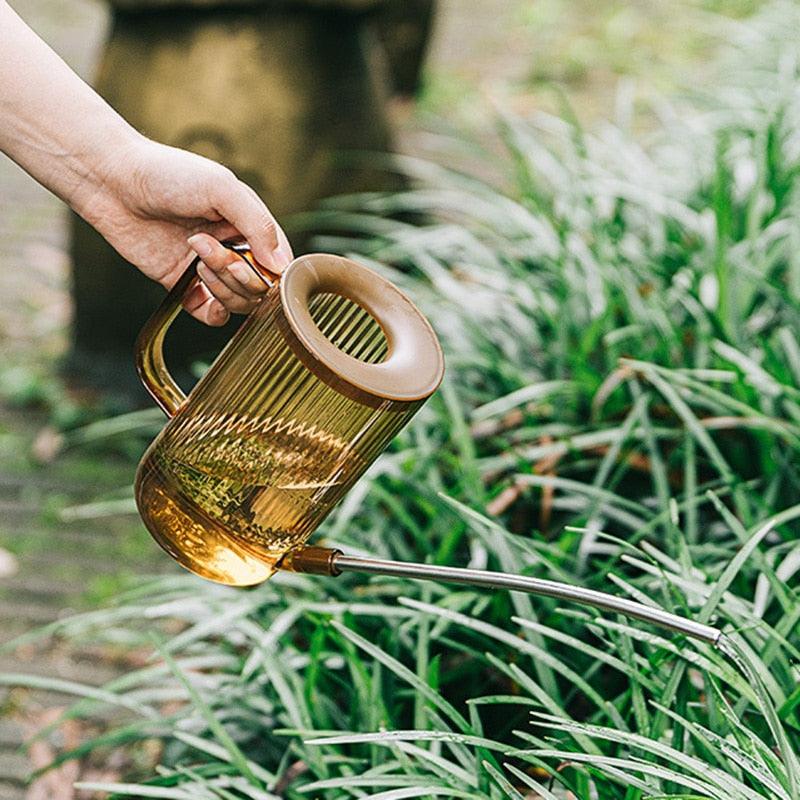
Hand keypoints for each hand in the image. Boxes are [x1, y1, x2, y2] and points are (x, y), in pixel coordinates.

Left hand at [74, 137, 293, 325]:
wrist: (114, 180)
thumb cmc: (169, 174)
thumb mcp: (222, 188)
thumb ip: (258, 225)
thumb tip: (280, 267)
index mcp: (250, 225)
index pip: (279, 265)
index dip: (269, 273)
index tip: (247, 260)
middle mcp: (234, 248)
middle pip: (258, 287)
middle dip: (238, 276)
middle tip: (209, 251)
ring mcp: (209, 268)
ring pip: (237, 302)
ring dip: (222, 289)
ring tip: (195, 256)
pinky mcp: (183, 283)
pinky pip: (210, 314)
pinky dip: (212, 313)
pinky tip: (200, 294)